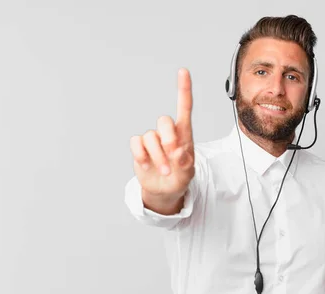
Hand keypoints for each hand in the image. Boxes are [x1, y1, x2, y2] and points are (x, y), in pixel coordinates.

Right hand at [130, 68, 194, 202]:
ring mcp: (152, 140)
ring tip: (165, 171)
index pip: (184, 107)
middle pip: (164, 120)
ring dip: (158, 156)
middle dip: (168, 137)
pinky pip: (136, 143)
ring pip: (150, 137)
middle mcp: (167, 133)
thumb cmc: (180, 177)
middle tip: (173, 153)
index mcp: (184, 134)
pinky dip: (141, 155)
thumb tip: (178, 151)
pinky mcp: (140, 148)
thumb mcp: (188, 173)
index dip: (183, 89)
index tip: (183, 71)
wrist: (165, 190)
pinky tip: (146, 165)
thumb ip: (185, 162)